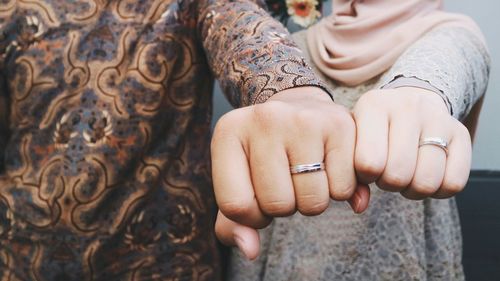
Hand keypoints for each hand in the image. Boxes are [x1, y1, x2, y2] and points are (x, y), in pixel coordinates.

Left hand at [211, 87, 369, 259]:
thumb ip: (234, 222)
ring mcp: (304, 119)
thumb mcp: (238, 180)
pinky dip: (339, 190)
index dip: (252, 215)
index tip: (259, 195)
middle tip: (287, 180)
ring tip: (306, 173)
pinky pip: (343, 190)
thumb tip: (250, 249)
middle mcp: (264, 118)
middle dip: (285, 206)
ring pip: (313, 202)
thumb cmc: (264, 153)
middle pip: (278, 205)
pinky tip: (329, 167)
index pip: (236, 205)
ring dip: (312, 200)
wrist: (299, 107)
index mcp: (228, 132)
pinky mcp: (340, 125)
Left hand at [353, 87, 471, 199]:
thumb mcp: (353, 138)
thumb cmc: (373, 129)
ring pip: (427, 181)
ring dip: (413, 189)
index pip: (369, 163)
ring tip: (405, 174)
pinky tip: (425, 175)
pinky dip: (438, 191)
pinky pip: (454, 183)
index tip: (366, 169)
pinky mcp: (462, 133)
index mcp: (374, 105)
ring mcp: (438, 119)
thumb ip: (348, 171)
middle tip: (386, 172)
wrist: (408, 102)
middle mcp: (408, 107)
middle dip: (389, 184)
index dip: (366, 177)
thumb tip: (359, 205)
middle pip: (399, 175)